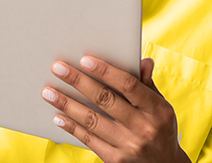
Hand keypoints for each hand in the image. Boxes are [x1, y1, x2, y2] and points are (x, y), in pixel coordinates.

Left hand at [41, 56, 190, 162]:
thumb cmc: (161, 128)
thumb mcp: (162, 105)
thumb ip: (148, 84)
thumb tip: (143, 61)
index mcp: (157, 109)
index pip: (128, 85)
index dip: (106, 71)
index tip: (85, 59)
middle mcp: (143, 127)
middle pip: (105, 100)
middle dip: (79, 81)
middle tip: (58, 68)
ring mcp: (128, 146)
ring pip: (92, 120)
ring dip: (67, 104)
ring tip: (49, 92)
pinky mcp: (116, 160)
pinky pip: (89, 140)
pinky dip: (72, 127)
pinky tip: (59, 116)